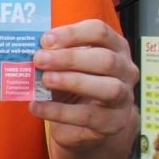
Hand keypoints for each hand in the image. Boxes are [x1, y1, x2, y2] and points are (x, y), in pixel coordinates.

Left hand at [30, 20, 139, 158]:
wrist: (87, 125)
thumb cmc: (76, 85)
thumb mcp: (67, 66)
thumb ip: (55, 55)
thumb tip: (32, 50)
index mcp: (115, 48)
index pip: (100, 32)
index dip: (73, 33)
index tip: (46, 40)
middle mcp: (126, 71)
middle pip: (105, 59)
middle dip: (69, 58)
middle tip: (39, 59)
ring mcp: (124, 98)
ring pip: (107, 88)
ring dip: (72, 81)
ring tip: (45, 80)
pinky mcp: (113, 123)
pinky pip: (87, 116)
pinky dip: (58, 111)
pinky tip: (36, 107)